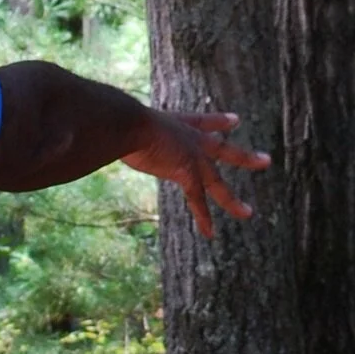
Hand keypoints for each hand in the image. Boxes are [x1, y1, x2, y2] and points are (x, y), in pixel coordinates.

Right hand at [121, 110, 269, 238]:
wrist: (129, 122)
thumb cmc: (119, 119)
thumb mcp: (123, 121)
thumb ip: (116, 127)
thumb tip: (88, 128)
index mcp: (177, 123)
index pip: (203, 123)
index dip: (219, 122)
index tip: (235, 121)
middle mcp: (190, 139)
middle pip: (224, 149)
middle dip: (244, 157)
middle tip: (266, 161)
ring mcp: (193, 157)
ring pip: (218, 184)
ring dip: (233, 201)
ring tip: (248, 214)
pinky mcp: (187, 174)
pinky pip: (198, 200)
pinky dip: (203, 218)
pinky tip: (210, 234)